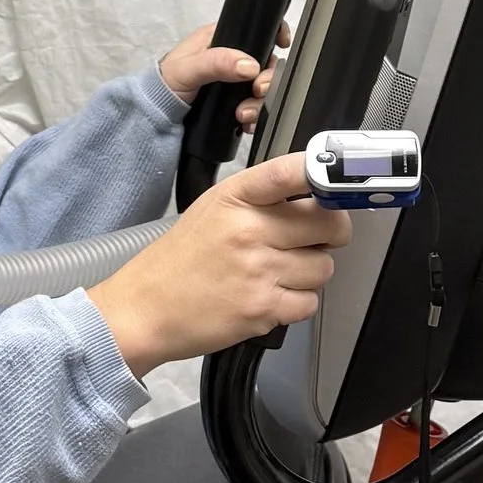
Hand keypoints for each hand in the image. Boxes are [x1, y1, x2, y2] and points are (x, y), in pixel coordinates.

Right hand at [88, 156, 340, 378]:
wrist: (144, 309)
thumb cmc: (180, 259)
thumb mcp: (213, 209)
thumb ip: (261, 199)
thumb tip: (317, 197)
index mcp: (235, 197)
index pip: (290, 172)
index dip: (324, 173)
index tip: (337, 179)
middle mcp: (249, 230)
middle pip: (329, 224)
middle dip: (331, 233)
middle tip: (315, 239)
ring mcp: (258, 271)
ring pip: (324, 267)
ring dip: (310, 272)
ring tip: (280, 273)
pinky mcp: (262, 309)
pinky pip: (310, 303)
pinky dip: (297, 303)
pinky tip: (271, 297)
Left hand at [158, 20, 288, 130]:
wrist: (155, 116)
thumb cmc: (164, 83)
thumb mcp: (188, 68)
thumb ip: (217, 62)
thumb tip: (250, 65)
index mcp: (220, 40)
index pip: (254, 31)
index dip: (272, 35)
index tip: (282, 44)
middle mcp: (230, 59)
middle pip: (265, 64)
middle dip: (267, 80)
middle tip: (257, 90)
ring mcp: (233, 83)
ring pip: (262, 88)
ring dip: (260, 102)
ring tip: (244, 115)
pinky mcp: (233, 103)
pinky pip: (255, 107)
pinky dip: (255, 116)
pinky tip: (246, 123)